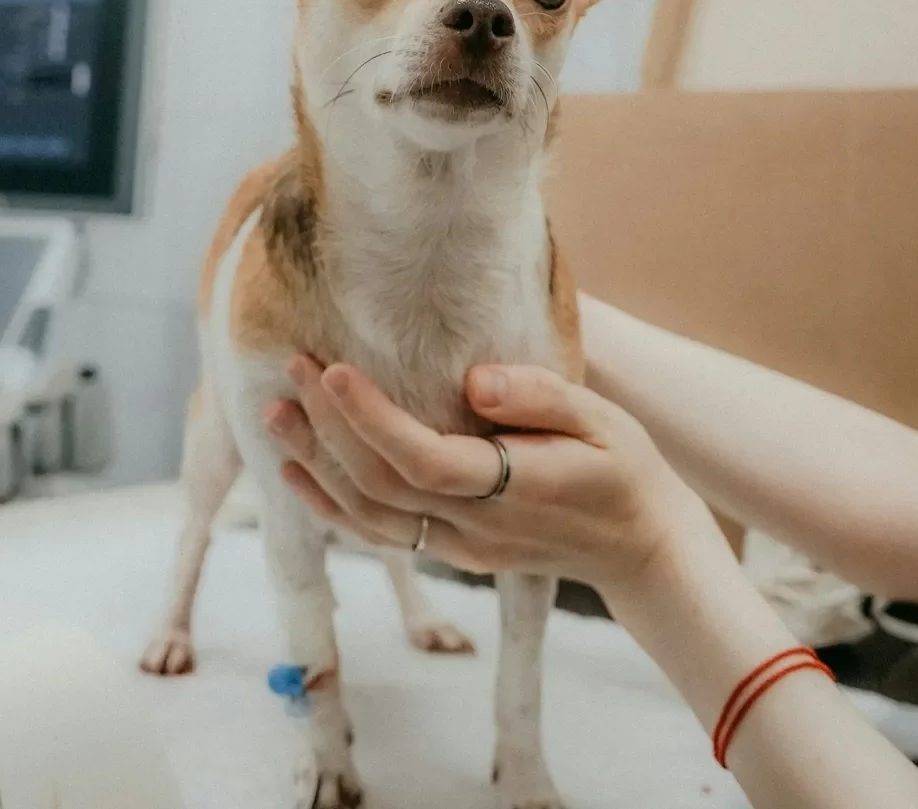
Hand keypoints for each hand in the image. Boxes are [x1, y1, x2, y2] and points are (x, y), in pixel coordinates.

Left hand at [265, 358, 715, 597]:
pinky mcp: (450, 551)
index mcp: (513, 489)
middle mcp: (475, 527)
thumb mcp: (603, 421)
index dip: (371, 419)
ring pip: (368, 516)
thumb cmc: (624, 470)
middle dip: (327, 426)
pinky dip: (331, 505)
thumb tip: (474, 381)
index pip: (423, 459)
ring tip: (276, 415)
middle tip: (293, 366)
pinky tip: (299, 473)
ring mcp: (458, 547)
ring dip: (316, 464)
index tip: (333, 370)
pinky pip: (379, 533)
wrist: (640, 548)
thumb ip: (541, 398)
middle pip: (379, 485)